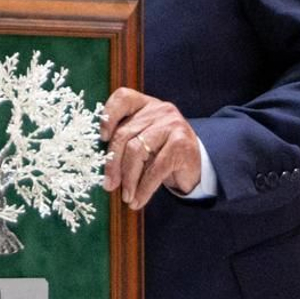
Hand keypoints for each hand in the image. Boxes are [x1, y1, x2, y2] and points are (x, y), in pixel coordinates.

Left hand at [102, 87, 202, 210]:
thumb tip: (101, 165)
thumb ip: (125, 141)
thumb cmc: (162, 151)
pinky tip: (138, 200)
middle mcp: (159, 110)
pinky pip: (155, 170)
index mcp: (145, 104)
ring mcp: (172, 126)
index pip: (123, 98)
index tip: (102, 138)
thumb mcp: (143, 139)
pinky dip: (144, 189)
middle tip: (109, 185)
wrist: (197, 163)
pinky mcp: (181, 146)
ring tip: (126, 196)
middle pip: (125, 134)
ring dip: (128, 179)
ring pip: (137, 151)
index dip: (108, 116)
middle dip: (113, 163)